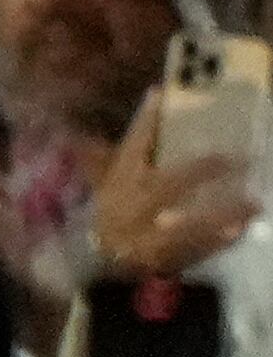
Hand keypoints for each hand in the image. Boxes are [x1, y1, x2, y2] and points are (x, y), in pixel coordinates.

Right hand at [93, 96, 261, 276]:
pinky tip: (239, 231)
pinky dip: (217, 242)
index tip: (161, 93)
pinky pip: (194, 250)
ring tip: (253, 203)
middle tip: (235, 159)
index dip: (145, 121)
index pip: (131, 146)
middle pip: (166, 185)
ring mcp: (144, 235)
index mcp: (118, 181)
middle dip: (200, 171)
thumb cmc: (114, 213)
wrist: (101, 263)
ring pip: (186, 224)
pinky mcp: (161, 259)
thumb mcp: (107, 182)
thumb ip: (113, 151)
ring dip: (221, 214)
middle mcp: (130, 205)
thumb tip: (128, 118)